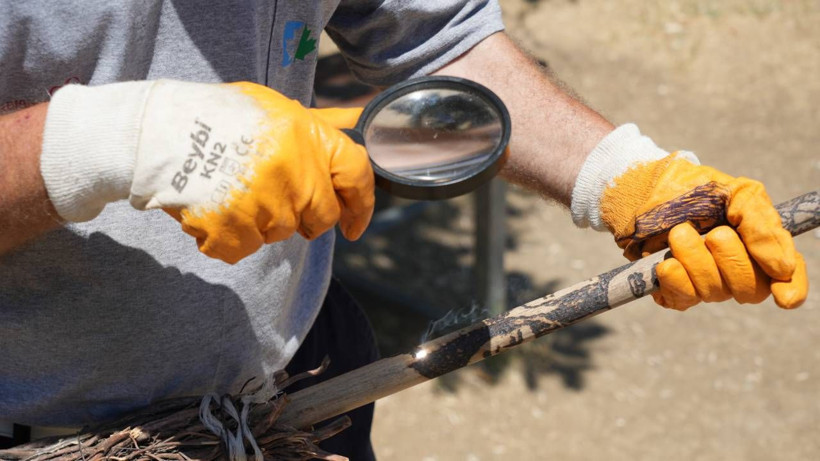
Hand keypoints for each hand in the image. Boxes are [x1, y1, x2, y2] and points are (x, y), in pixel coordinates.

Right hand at [41, 80, 373, 263]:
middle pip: (320, 216)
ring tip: (229, 189)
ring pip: (280, 233)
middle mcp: (294, 170)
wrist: (156, 131)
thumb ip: (317, 129)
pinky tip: (212, 208)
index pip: (357, 174)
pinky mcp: (234, 228)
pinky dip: (228, 237)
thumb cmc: (217, 116)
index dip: (362, 205)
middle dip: (302, 216)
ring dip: (259, 221)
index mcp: (307, 133)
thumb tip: (357, 134)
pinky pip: (244, 248)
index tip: (354, 225)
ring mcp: (265, 202)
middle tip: (269, 197)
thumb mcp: (275, 108)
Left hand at [599, 154, 807, 309]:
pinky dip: (675, 280)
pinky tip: (666, 262)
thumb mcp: (737, 193)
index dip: (791, 289)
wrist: (642, 190)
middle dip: (732, 261)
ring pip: (714, 293)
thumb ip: (762, 224)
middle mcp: (735, 269)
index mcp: (759, 245)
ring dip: (696, 261)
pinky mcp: (675, 288)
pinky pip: (683, 299)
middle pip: (751, 290)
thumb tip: (783, 268)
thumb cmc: (693, 189)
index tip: (784, 296)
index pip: (787, 277)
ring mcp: (705, 282)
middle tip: (713, 234)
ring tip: (679, 233)